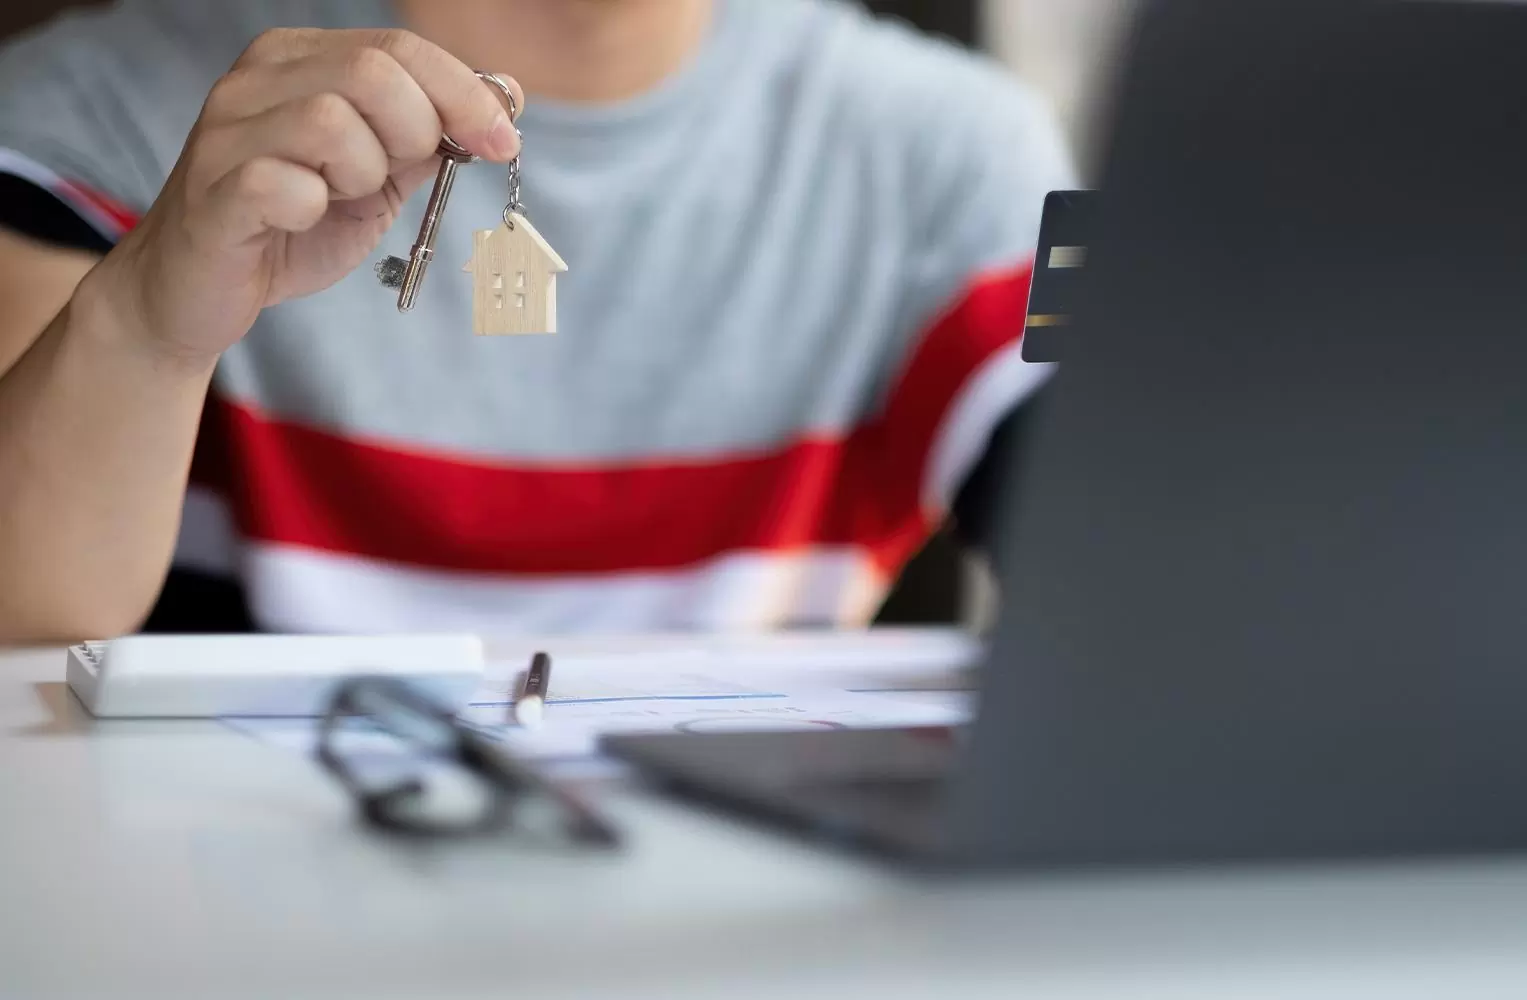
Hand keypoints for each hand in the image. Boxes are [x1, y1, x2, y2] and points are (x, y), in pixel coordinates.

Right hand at [90, 28, 522, 365]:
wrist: (199, 290)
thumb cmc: (290, 226)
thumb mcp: (377, 178)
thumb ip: (431, 136)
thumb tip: (508, 93)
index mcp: (300, 61)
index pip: (399, 48)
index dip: (465, 95)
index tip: (503, 143)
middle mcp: (256, 80)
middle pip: (372, 72)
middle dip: (415, 133)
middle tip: (394, 177)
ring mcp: (226, 132)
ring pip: (330, 122)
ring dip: (361, 174)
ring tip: (336, 199)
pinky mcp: (212, 190)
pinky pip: (284, 184)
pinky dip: (312, 209)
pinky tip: (299, 220)